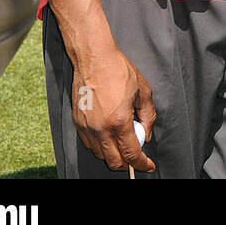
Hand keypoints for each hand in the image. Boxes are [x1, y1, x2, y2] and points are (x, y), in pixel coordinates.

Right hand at [72, 44, 156, 172]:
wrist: (94, 58)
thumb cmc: (119, 71)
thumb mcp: (144, 91)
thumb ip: (148, 116)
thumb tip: (146, 134)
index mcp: (119, 121)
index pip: (131, 154)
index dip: (142, 164)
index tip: (148, 165)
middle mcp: (100, 129)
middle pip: (114, 161)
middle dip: (128, 164)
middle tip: (137, 158)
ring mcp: (86, 127)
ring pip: (100, 154)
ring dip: (113, 154)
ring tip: (124, 141)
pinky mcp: (77, 122)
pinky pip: (89, 144)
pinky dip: (101, 145)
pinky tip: (109, 135)